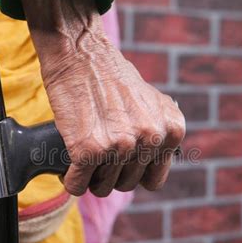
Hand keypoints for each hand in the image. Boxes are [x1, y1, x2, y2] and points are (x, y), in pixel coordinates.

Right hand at [21, 0, 185, 196]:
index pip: (154, 181)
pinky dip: (71, 179)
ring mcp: (121, 146)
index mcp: (171, 130)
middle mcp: (150, 139)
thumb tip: (159, 161)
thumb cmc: (112, 77)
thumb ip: (160, 132)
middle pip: (126, 185)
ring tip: (84, 156)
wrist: (81, 55)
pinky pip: (77, 185)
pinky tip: (70, 166)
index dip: (135, 174)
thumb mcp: (153, 102)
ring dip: (90, 177)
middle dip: (110, 174)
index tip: (121, 165)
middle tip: (98, 155)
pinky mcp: (89, 149)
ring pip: (102, 188)